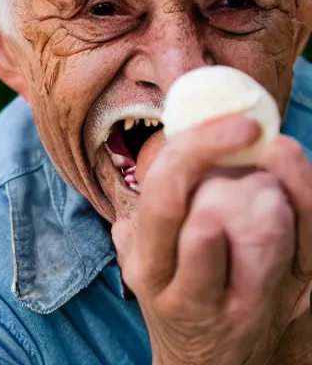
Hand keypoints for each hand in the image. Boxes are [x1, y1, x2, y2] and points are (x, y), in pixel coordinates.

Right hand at [112, 115, 311, 364]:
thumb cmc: (176, 297)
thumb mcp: (144, 262)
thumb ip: (139, 222)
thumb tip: (157, 168)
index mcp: (145, 259)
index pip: (161, 193)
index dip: (195, 148)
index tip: (229, 123)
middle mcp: (177, 283)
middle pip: (201, 207)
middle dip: (222, 155)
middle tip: (247, 128)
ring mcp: (227, 302)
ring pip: (257, 231)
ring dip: (269, 185)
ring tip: (264, 172)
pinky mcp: (270, 311)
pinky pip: (297, 250)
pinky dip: (300, 204)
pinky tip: (287, 189)